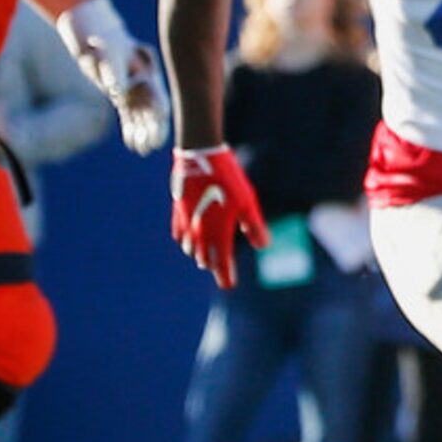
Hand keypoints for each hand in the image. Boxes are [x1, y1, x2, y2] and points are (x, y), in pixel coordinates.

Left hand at [57, 0, 172, 154]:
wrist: (97, 40)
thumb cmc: (106, 46)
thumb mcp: (110, 57)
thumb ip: (115, 75)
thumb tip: (117, 93)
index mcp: (148, 76)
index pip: (159, 99)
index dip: (160, 114)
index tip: (159, 123)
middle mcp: (143, 87)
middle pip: (153, 112)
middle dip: (154, 129)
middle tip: (153, 144)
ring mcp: (133, 93)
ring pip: (142, 118)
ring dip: (143, 132)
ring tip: (142, 149)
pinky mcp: (122, 98)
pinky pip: (130, 118)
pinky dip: (131, 129)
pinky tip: (132, 143)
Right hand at [171, 146, 269, 288]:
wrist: (200, 156)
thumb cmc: (227, 179)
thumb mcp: (247, 202)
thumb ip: (254, 226)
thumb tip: (263, 246)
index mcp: (218, 232)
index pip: (221, 263)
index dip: (224, 276)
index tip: (228, 286)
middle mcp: (200, 231)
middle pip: (205, 258)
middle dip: (213, 265)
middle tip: (221, 271)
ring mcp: (186, 221)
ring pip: (190, 248)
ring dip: (199, 254)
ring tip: (206, 257)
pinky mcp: (178, 210)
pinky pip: (179, 233)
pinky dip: (185, 241)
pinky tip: (187, 241)